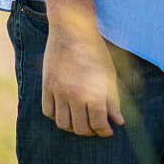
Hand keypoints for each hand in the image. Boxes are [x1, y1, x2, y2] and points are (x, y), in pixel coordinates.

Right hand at [41, 10, 124, 136]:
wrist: (72, 32)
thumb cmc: (95, 52)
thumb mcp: (109, 75)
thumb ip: (113, 100)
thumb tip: (118, 122)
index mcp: (94, 92)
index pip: (99, 124)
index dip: (105, 131)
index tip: (108, 131)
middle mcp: (75, 95)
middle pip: (80, 128)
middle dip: (90, 131)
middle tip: (96, 127)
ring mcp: (58, 92)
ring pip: (63, 123)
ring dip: (73, 127)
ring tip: (81, 122)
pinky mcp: (46, 87)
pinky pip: (48, 112)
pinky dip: (57, 116)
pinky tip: (67, 111)